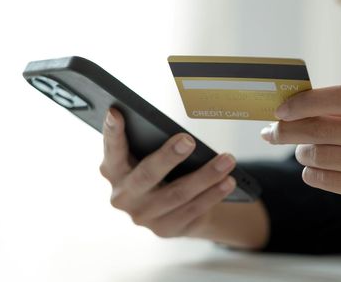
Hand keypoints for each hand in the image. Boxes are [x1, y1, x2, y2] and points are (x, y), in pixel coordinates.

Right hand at [99, 108, 236, 238]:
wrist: (172, 208)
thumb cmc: (159, 170)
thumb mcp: (148, 156)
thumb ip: (149, 145)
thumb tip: (178, 136)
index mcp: (113, 170)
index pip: (112, 149)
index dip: (112, 132)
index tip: (116, 111)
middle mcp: (123, 196)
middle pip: (147, 175)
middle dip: (169, 157)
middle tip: (189, 140)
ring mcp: (142, 216)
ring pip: (177, 194)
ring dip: (205, 176)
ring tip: (226, 160)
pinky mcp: (164, 229)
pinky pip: (192, 209)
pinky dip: (212, 194)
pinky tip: (228, 181)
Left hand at [260, 86, 340, 226]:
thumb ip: (340, 113)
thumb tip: (288, 110)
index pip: (340, 98)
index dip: (305, 102)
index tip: (279, 109)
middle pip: (324, 130)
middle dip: (289, 131)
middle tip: (272, 133)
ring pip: (322, 157)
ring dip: (302, 154)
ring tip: (303, 152)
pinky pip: (329, 180)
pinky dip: (312, 174)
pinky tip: (313, 170)